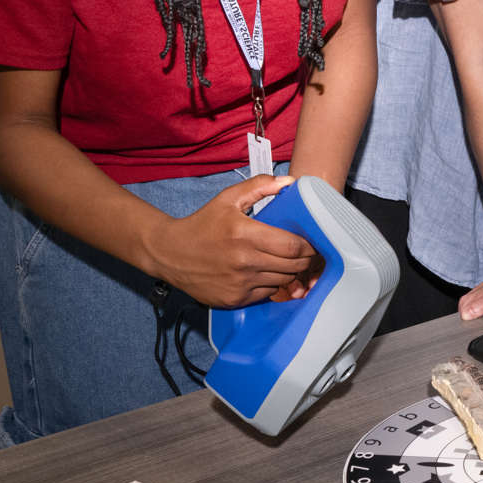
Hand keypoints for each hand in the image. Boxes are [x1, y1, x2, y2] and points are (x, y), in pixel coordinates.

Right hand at [147, 175, 315, 309]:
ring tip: (287, 261)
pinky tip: (266, 272)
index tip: (312, 240)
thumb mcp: (227, 199)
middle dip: (305, 259)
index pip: (292, 246)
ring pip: (283, 281)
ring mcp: (240, 283)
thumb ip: (259, 187)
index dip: (308, 245)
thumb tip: (289, 182)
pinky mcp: (235, 299)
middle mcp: (244, 261)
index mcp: (245, 234)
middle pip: (293, 266)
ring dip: (290, 272)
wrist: (170, 253)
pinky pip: (267, 294)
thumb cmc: (202, 225)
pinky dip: (272, 284)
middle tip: (306, 252)